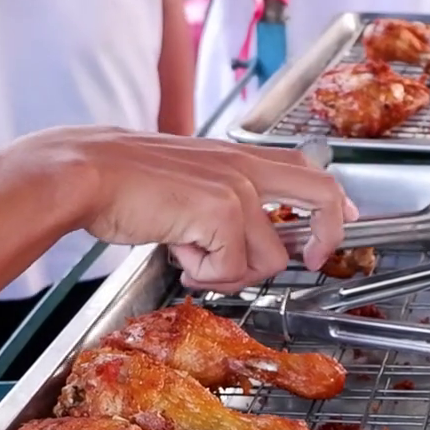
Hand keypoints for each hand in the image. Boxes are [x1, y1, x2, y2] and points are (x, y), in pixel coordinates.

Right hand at [11, 129, 358, 292]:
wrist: (85, 174)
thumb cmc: (121, 183)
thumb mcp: (184, 185)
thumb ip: (218, 204)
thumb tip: (237, 247)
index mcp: (236, 156)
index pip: (305, 167)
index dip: (333, 199)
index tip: (345, 220)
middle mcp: (243, 166)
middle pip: (322, 193)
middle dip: (328, 236)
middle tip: (314, 261)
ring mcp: (236, 187)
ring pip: (270, 257)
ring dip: (231, 272)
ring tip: (192, 256)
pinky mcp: (221, 211)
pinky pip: (232, 267)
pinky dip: (204, 274)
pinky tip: (177, 253)